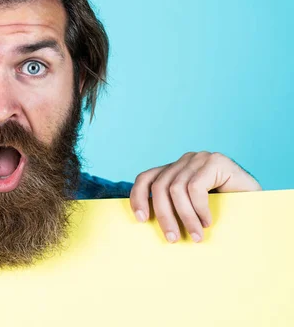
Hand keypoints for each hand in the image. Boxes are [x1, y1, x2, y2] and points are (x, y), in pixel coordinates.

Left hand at [129, 151, 261, 242]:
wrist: (259, 203)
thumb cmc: (223, 210)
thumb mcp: (191, 208)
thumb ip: (173, 207)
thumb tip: (146, 225)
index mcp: (175, 169)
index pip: (146, 177)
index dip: (138, 197)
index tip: (141, 219)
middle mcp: (185, 160)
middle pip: (160, 186)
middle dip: (164, 215)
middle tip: (172, 239)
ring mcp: (200, 158)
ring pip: (177, 189)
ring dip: (185, 217)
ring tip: (195, 236)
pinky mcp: (215, 161)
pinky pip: (195, 187)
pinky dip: (199, 208)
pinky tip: (208, 221)